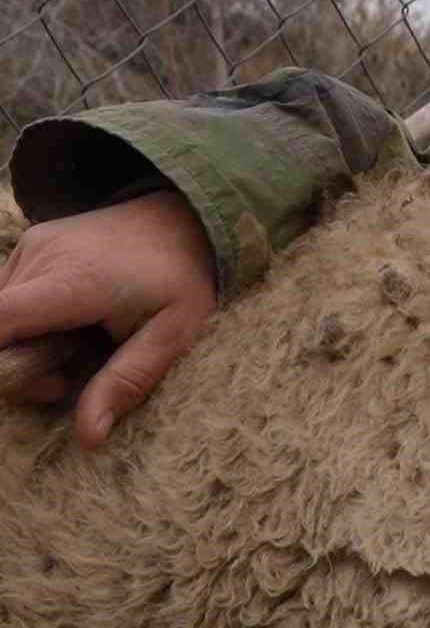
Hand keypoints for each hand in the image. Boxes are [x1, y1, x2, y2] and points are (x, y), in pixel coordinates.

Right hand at [0, 190, 218, 447]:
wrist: (186, 216)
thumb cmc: (184, 276)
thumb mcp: (176, 333)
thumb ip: (128, 381)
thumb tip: (88, 438)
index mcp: (74, 281)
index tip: (23, 385)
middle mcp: (42, 257)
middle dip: (17, 369)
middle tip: (66, 380)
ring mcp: (32, 246)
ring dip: (21, 346)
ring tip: (75, 347)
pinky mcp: (30, 245)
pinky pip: (7, 297)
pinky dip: (25, 323)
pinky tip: (66, 324)